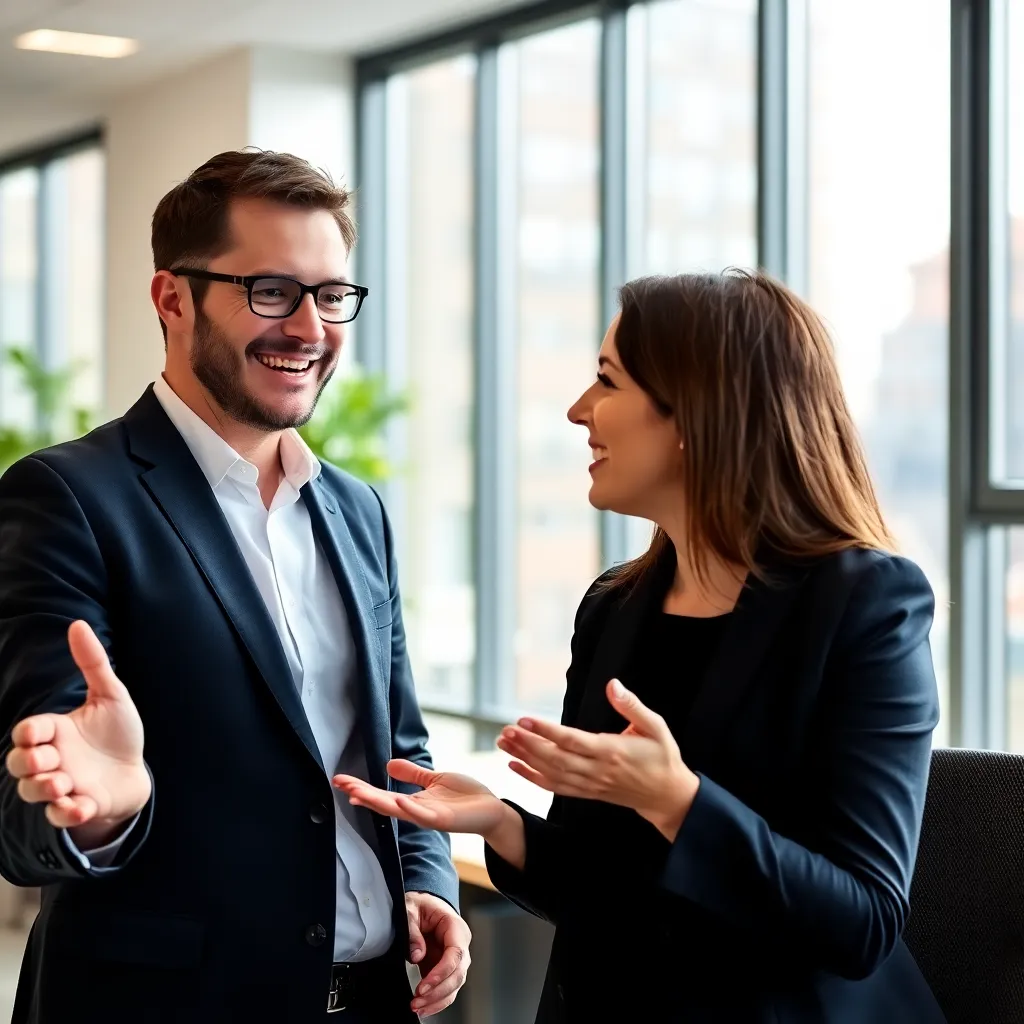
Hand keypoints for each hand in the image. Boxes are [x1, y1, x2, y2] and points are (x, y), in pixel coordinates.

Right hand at [4, 620, 149, 842]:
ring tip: (62, 783)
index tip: (38, 733)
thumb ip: (93, 663)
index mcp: (56, 731)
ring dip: (42, 789)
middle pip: (19, 764)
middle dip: (27, 763)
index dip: (27, 734)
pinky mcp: (79, 807)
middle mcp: (53, 760)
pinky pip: (60, 816)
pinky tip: (80, 806)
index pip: (27, 732)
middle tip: (49, 760)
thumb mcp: (110, 695)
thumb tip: (77, 624)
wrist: (136, 769)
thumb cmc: (117, 732)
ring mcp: (63, 786)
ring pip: (32, 792)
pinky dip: (66, 813)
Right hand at [333, 759, 506, 836]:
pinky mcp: (444, 819)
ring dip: (377, 802)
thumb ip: (413, 774)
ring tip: (357, 792)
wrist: (492, 810)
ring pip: (398, 811)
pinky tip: (399, 801)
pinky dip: (411, 809)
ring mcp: (429, 817)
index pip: (382, 794)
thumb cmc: (465, 796)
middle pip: (383, 803)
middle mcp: (416, 811)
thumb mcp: (435, 779)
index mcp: (413, 801)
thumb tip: (388, 765)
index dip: (362, 787)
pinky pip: (424, 816)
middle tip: (340, 783)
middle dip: (361, 793)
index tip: (341, 779)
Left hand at [405, 891, 471, 1016]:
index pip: (456, 954)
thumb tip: (417, 955)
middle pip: (458, 974)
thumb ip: (413, 930)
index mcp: (455, 927)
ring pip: (454, 986)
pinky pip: (446, 989)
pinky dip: (436, 1001)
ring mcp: (454, 959)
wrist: (422, 905)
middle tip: (417, 1000)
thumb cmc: (420, 904)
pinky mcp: (445, 969)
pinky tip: (424, 1007)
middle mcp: (460, 945)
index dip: (441, 973)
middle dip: (438, 991)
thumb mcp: (411, 909)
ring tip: (417, 1006)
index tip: (423, 986)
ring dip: (437, 1000)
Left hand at [496, 678, 699, 840]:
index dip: (546, 731)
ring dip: (525, 758)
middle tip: (505, 730)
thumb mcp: (655, 726)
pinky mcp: (587, 792)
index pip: (572, 741)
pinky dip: (532, 778)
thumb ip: (631, 706)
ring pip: (551, 773)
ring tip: (503, 742)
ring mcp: (590, 784)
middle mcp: (596, 770)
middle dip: (527, 744)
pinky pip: (555, 787)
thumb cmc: (662, 756)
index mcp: (611, 751)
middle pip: (555, 758)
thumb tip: (613, 684)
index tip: (524, 719)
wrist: (668, 795)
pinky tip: (514, 765)